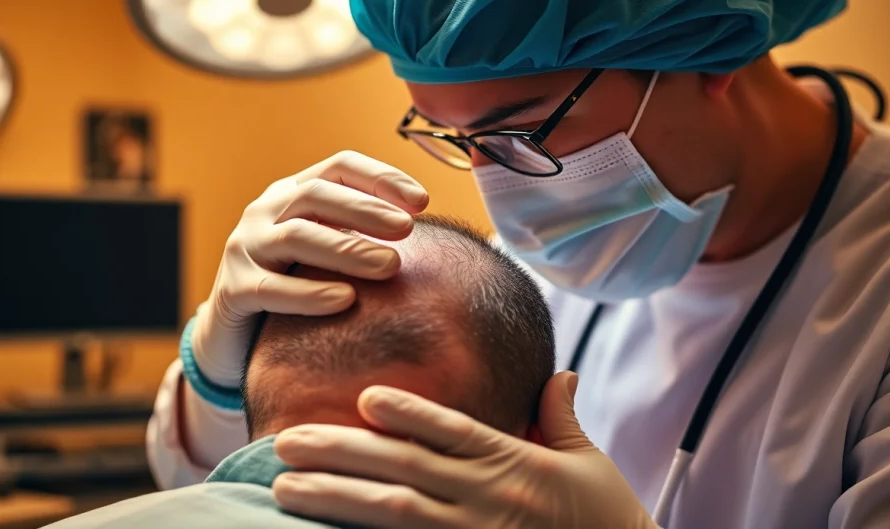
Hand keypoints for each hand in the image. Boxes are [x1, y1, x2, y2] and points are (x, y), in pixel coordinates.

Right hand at [192, 151, 429, 386]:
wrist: (236, 337)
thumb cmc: (296, 286)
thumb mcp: (327, 252)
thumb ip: (364, 235)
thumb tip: (431, 233)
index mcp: (292, 193)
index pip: (339, 167)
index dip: (382, 178)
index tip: (423, 202)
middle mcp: (265, 212)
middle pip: (316, 196)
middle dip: (366, 210)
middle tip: (408, 229)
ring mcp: (243, 249)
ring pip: (296, 238)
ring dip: (347, 250)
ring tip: (390, 266)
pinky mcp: (232, 291)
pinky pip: (272, 289)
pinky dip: (310, 294)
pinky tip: (346, 301)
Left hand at [271, 372, 657, 528]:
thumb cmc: (605, 516)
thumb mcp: (587, 463)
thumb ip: (561, 418)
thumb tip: (560, 375)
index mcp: (515, 464)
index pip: (455, 432)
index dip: (411, 414)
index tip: (364, 396)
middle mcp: (488, 498)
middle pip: (406, 469)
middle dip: (342, 453)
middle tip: (285, 440)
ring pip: (395, 512)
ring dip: (335, 496)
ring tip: (284, 485)